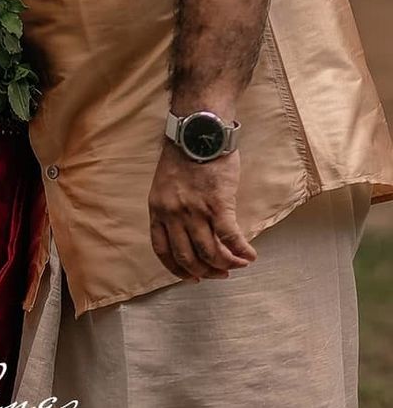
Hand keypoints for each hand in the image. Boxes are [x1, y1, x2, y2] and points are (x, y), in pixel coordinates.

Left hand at [147, 141, 256, 281]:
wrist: (198, 130)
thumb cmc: (185, 154)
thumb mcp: (165, 184)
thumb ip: (172, 208)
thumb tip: (187, 232)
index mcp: (157, 209)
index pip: (162, 250)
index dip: (178, 269)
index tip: (192, 277)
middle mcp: (173, 213)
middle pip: (187, 257)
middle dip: (205, 271)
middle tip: (220, 273)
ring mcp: (195, 210)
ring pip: (210, 252)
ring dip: (227, 264)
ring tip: (238, 264)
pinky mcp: (218, 204)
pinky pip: (230, 238)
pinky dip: (241, 252)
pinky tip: (250, 255)